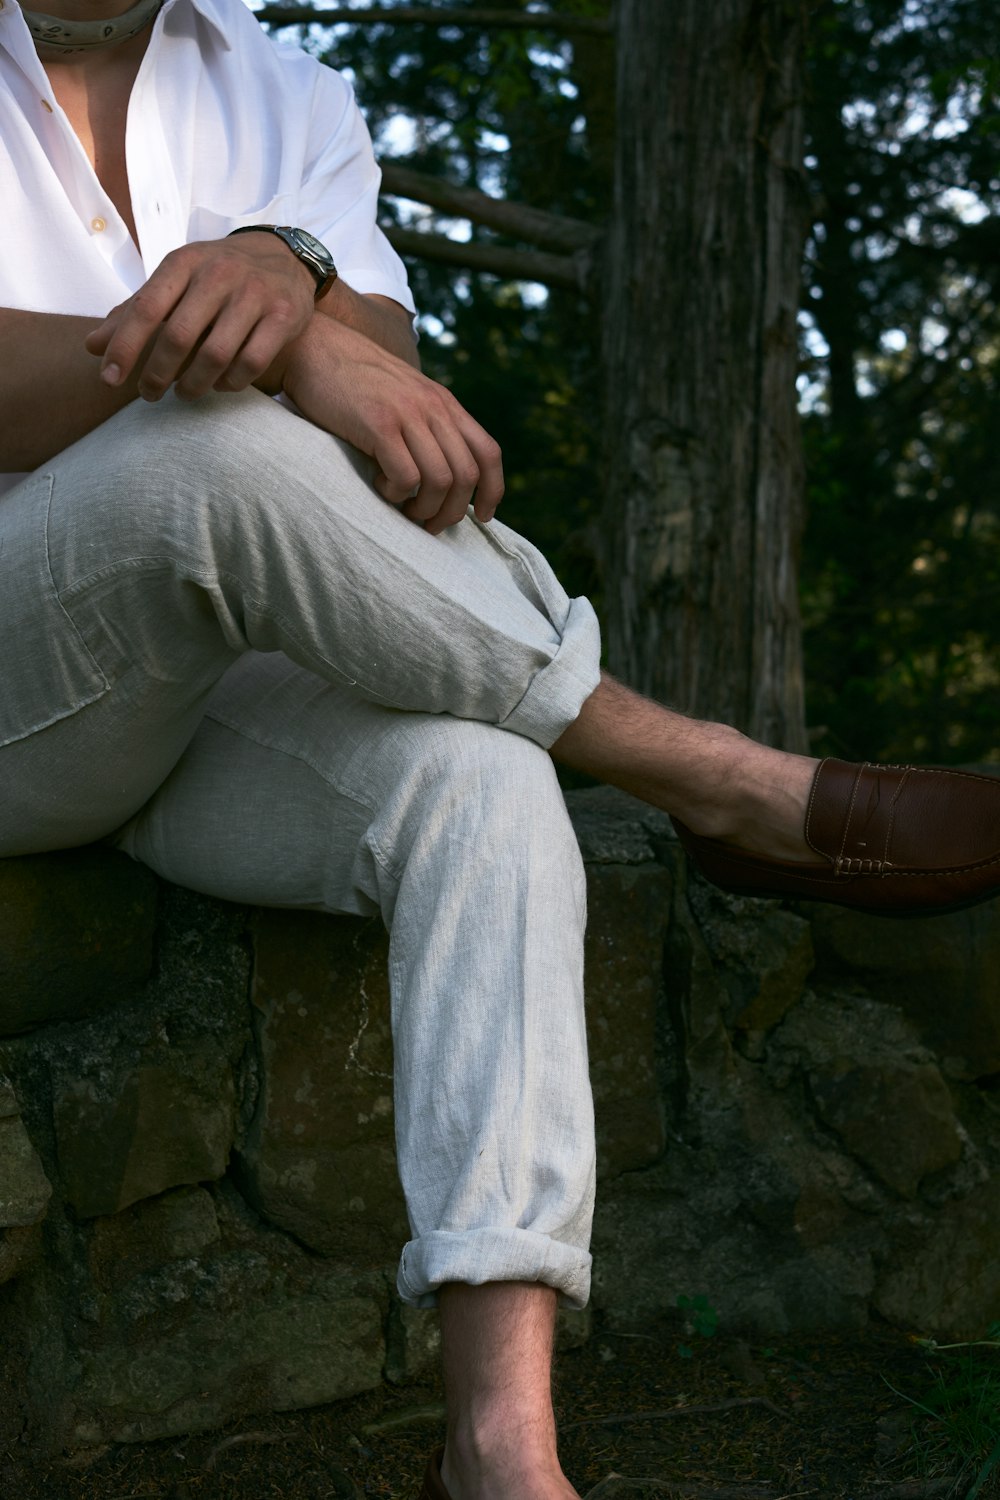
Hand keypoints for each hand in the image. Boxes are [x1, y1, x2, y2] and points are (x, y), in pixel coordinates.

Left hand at [84, 234, 316, 401]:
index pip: (147, 309)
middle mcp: (218, 274)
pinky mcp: (282, 316)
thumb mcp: (175, 280)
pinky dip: (231, 383)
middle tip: (148, 395)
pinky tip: (220, 385)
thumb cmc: (217, 275)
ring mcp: (254, 295)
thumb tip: (92, 347)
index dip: (124, 347)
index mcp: (183, 262)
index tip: (109, 380)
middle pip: (179, 337)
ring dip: (194, 385)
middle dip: (157, 374)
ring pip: (216, 356)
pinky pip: (251, 363)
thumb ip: (134, 312)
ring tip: (183, 393)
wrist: (282, 258)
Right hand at [279, 317, 503, 534]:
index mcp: (444, 403)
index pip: (488, 452)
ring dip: (424, 509)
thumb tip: (442, 479)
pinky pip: (406, 477)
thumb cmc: (353, 382)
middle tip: (428, 525)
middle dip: (451, 512)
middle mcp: (434, 407)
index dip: (492, 491)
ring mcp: (408, 414)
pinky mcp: (379, 424)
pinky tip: (379, 484)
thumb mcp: (404, 396)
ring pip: (440, 481)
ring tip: (403, 510)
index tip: (482, 517)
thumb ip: (426, 426)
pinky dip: (396, 494)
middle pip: (466, 476)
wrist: (314, 346)